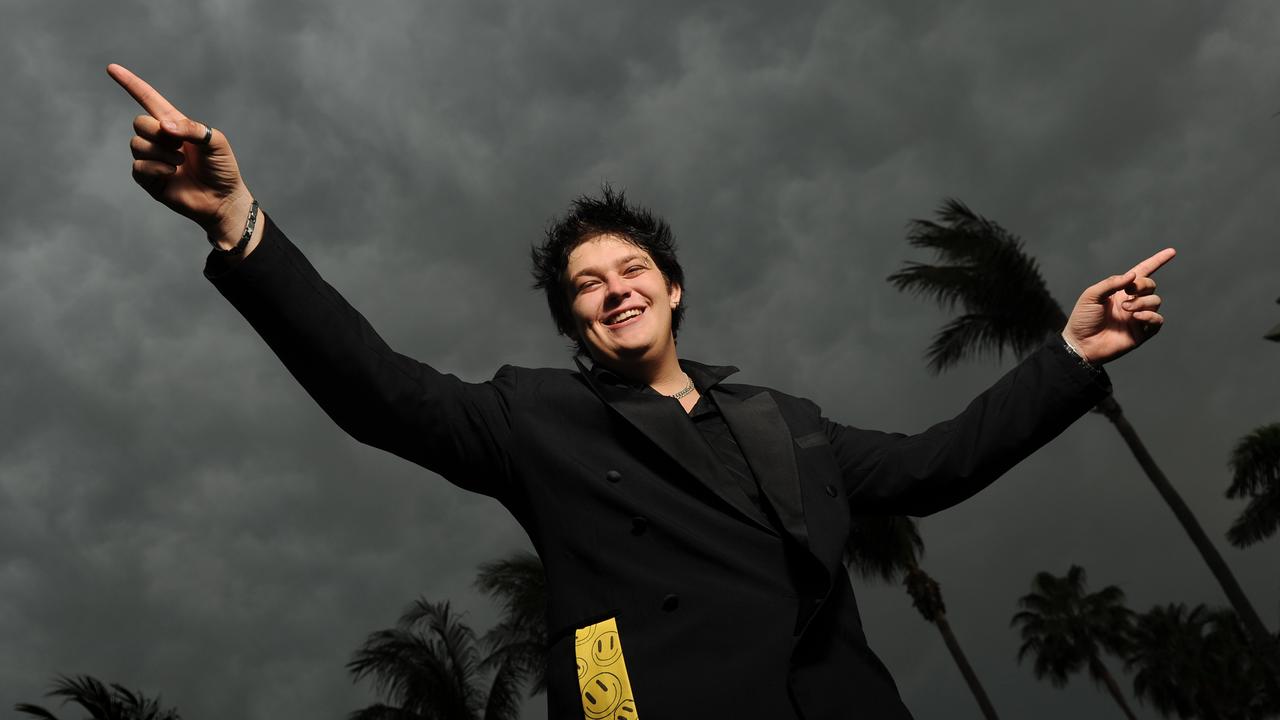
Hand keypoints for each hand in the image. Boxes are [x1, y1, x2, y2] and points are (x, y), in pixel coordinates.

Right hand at [106, 63, 250, 239]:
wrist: (223, 198)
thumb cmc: (222, 168)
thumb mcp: (216, 141)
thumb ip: (193, 128)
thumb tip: (164, 126)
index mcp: (175, 124)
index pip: (148, 99)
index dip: (131, 84)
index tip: (112, 68)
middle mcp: (160, 139)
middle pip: (139, 123)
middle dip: (157, 132)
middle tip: (180, 146)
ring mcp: (153, 159)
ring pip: (137, 145)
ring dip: (160, 153)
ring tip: (180, 162)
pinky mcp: (149, 179)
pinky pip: (138, 167)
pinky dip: (155, 168)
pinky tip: (171, 173)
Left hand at [1062, 248, 1175, 364]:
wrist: (1081, 343)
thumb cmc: (1083, 319)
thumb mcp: (1091, 295)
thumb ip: (1111, 283)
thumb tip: (1132, 275)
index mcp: (1120, 290)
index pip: (1143, 272)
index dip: (1157, 261)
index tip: (1172, 252)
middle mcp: (1132, 301)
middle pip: (1150, 285)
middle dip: (1142, 285)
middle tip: (1127, 292)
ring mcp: (1138, 316)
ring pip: (1155, 301)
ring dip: (1142, 301)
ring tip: (1126, 308)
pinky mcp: (1142, 332)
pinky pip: (1157, 320)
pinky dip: (1150, 315)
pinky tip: (1136, 316)